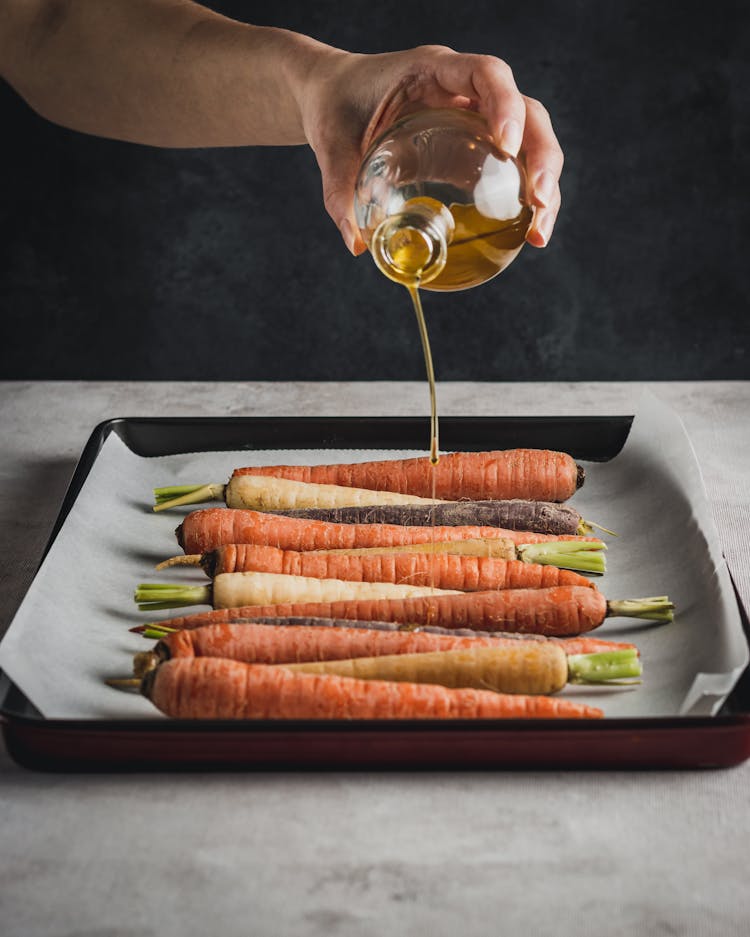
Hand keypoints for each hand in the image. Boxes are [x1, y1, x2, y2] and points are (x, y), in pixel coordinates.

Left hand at [300, 45, 562, 254]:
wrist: (332, 97)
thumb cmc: (334, 109)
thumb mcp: (330, 146)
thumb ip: (339, 190)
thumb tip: (356, 243)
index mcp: (432, 72)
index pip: (486, 74)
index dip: (505, 105)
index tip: (508, 145)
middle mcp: (464, 90)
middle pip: (527, 112)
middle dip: (541, 158)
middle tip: (540, 205)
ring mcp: (476, 116)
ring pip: (530, 140)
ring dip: (543, 184)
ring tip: (538, 234)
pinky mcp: (475, 143)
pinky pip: (511, 164)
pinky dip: (523, 196)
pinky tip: (525, 232)